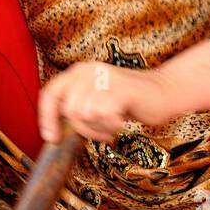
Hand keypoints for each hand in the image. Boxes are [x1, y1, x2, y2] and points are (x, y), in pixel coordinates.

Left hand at [38, 61, 176, 143]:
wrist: (163, 92)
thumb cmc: (129, 101)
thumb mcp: (97, 101)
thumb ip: (77, 108)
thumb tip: (53, 132)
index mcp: (79, 72)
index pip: (50, 93)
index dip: (46, 117)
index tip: (52, 138)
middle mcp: (89, 71)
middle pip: (69, 110)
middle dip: (84, 128)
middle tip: (102, 131)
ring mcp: (105, 78)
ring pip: (85, 114)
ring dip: (99, 128)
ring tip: (113, 125)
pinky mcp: (120, 89)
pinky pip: (102, 115)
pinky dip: (111, 126)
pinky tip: (121, 123)